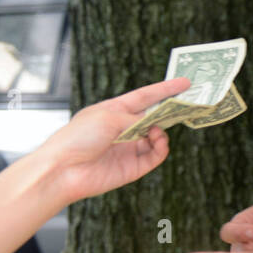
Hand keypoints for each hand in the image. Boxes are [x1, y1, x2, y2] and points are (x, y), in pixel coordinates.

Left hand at [38, 77, 191, 203]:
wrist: (63, 170)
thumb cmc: (78, 137)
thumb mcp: (108, 117)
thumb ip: (136, 119)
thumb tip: (154, 127)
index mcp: (114, 111)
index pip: (145, 96)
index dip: (164, 89)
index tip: (185, 82)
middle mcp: (124, 128)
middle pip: (155, 116)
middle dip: (171, 111)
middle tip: (189, 106)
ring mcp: (129, 147)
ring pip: (158, 136)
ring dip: (162, 131)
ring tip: (157, 131)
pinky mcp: (134, 166)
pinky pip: (156, 154)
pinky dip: (161, 146)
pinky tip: (157, 141)